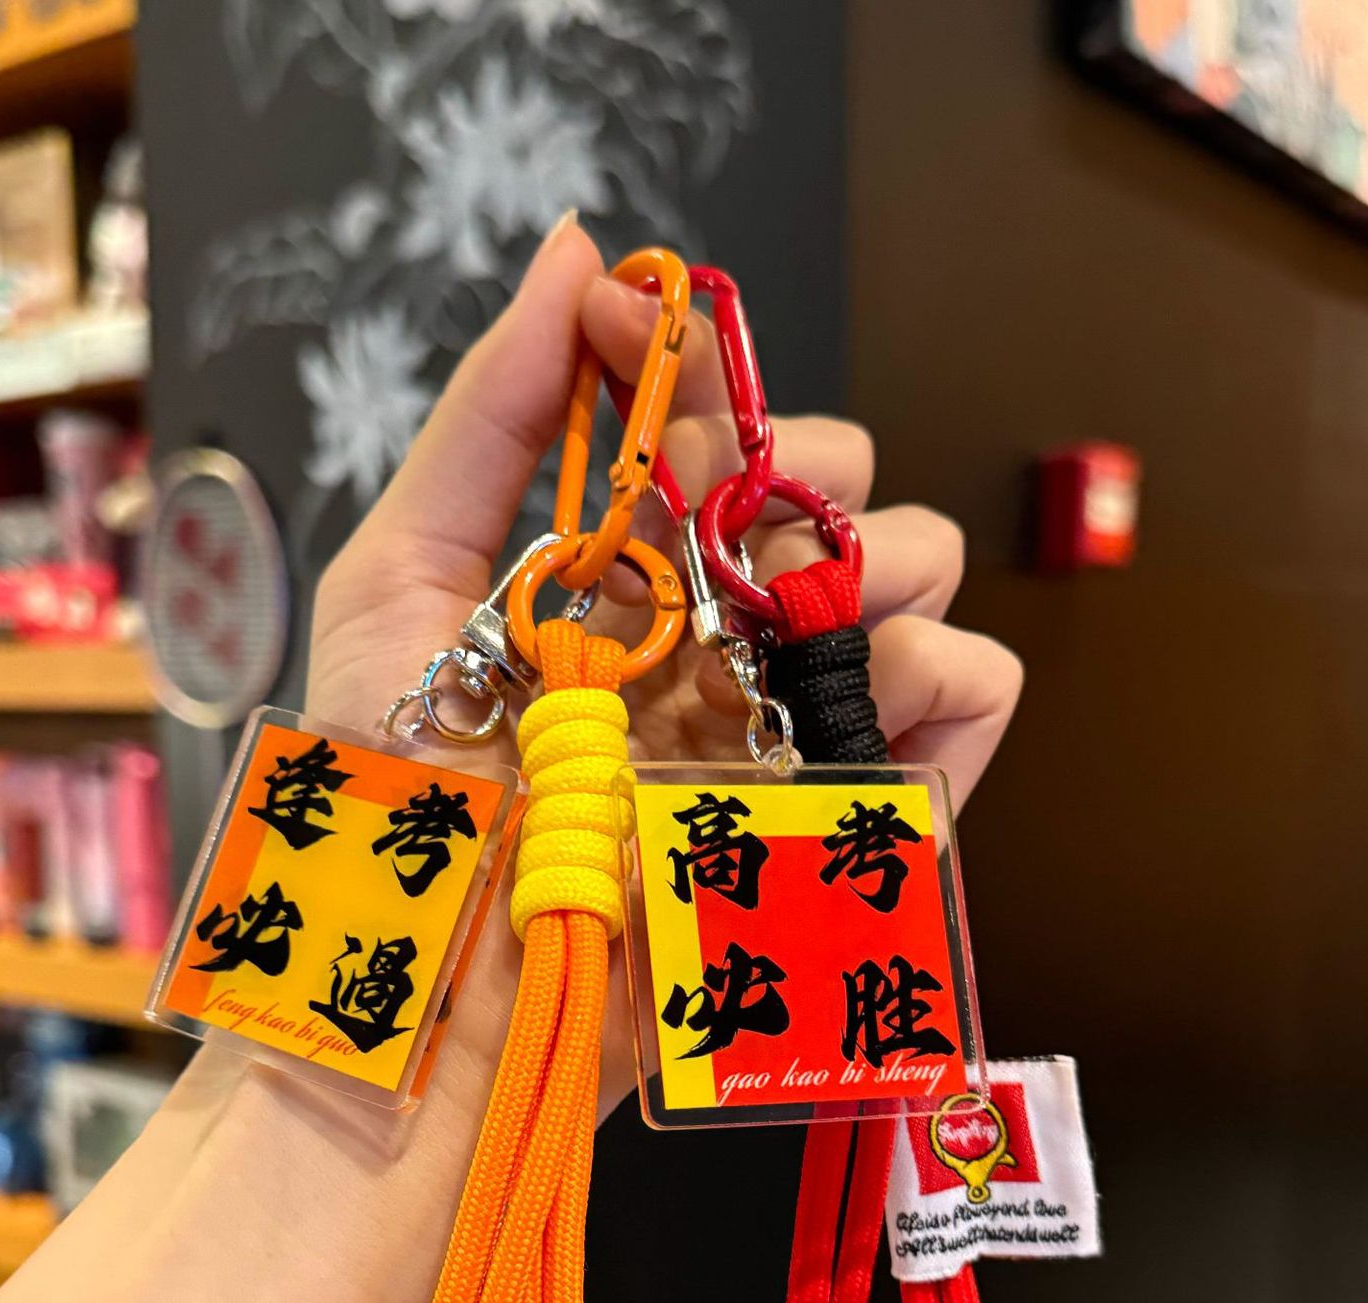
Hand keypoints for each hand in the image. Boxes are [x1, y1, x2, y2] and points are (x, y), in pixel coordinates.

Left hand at [300, 214, 1021, 1116]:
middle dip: (801, 467)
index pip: (714, 438)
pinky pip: (970, 697)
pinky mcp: (849, 810)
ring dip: (875, 556)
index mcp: (624, 580)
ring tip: (781, 622)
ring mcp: (789, 722)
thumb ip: (492, 414)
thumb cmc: (397, 795)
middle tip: (719, 524)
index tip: (654, 365)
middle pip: (835, 492)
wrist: (435, 989)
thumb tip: (586, 250)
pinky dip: (947, 669)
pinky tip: (861, 690)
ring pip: (918, 572)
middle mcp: (717, 641)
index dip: (704, 383)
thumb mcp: (401, 577)